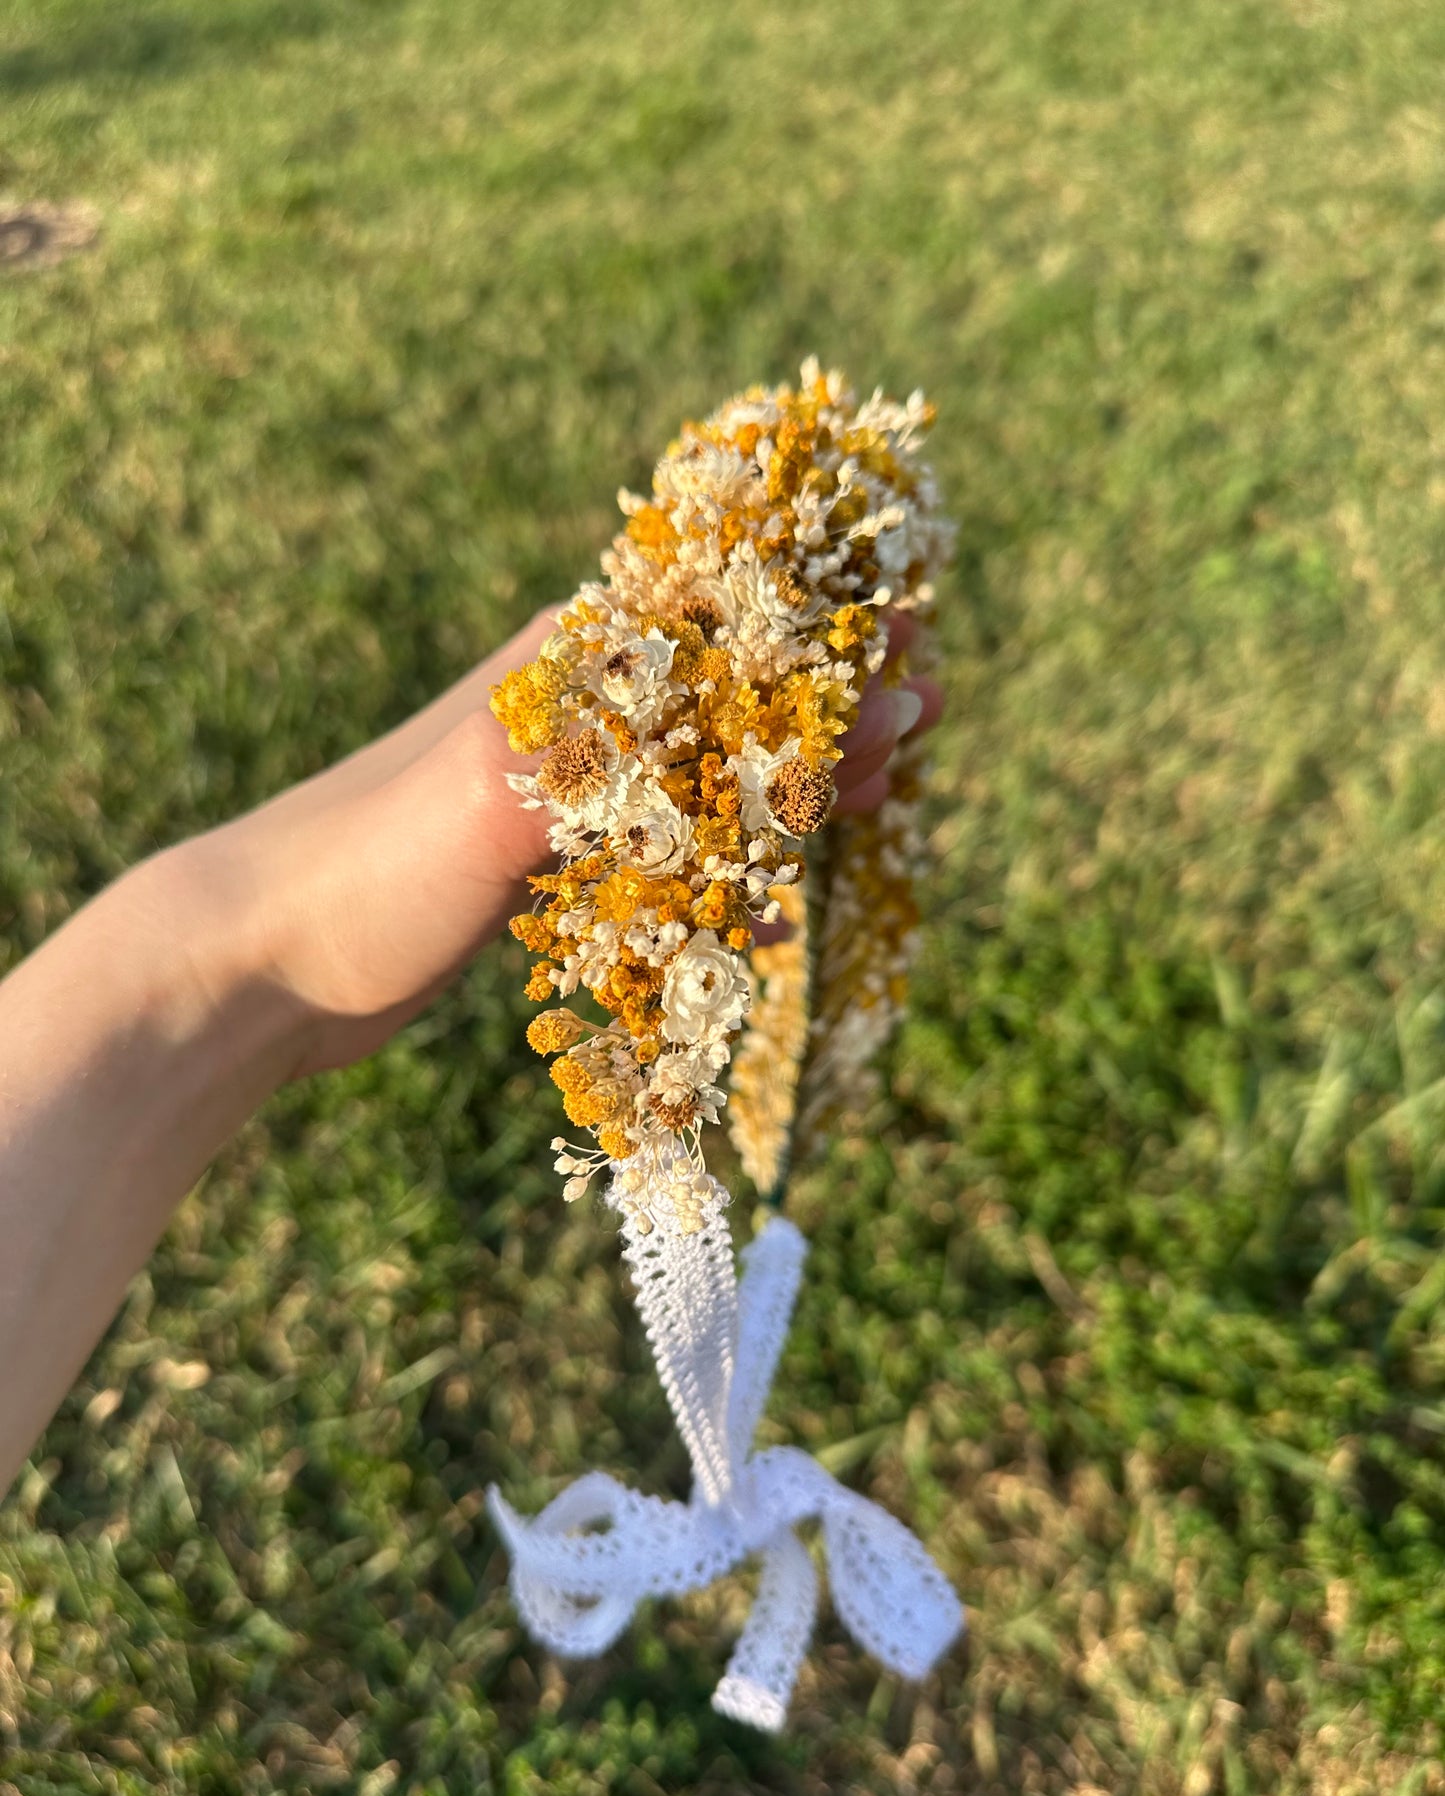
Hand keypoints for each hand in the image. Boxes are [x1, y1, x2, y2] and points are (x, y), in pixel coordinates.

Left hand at [153, 603, 941, 1074]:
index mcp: (572, 665)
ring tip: (873, 796)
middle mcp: (578, 713)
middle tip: (916, 726)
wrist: (253, 963)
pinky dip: (729, 874)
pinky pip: (669, 857)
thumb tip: (768, 707)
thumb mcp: (499, 789)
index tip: (910, 643)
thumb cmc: (367, 861)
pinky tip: (773, 911)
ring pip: (710, 773)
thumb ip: (629, 748)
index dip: (824, 624)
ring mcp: (566, 793)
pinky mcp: (547, 868)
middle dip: (827, 706)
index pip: (725, 616)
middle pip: (733, 691)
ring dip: (791, 786)